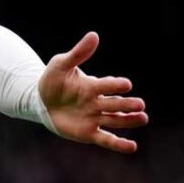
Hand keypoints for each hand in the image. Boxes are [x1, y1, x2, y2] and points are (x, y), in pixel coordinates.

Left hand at [39, 32, 148, 153]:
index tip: (126, 84)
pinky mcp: (88, 133)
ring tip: (143, 118)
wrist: (40, 101)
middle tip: (140, 104)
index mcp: (91, 86)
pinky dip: (118, 144)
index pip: (106, 85)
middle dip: (126, 104)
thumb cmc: (52, 80)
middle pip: (114, 104)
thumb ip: (78, 53)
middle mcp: (97, 102)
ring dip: (129, 120)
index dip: (114, 85)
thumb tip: (94, 35)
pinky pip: (106, 139)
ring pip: (115, 121)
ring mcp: (94, 118)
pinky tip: (132, 147)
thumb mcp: (61, 65)